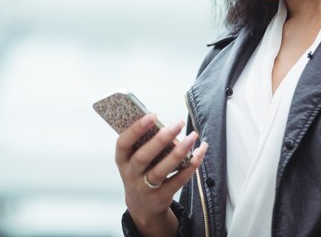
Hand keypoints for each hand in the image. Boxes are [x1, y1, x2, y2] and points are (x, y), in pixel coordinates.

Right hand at [115, 113, 208, 236]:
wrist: (142, 206)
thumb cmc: (140, 172)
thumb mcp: (133, 159)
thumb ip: (143, 143)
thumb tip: (164, 123)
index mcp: (122, 159)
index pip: (123, 143)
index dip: (136, 129)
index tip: (153, 115)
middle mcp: (131, 174)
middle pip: (143, 157)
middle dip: (161, 139)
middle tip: (178, 123)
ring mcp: (144, 188)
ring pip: (161, 170)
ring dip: (178, 153)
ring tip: (192, 137)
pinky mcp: (160, 197)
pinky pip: (177, 181)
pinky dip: (189, 167)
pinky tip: (198, 154)